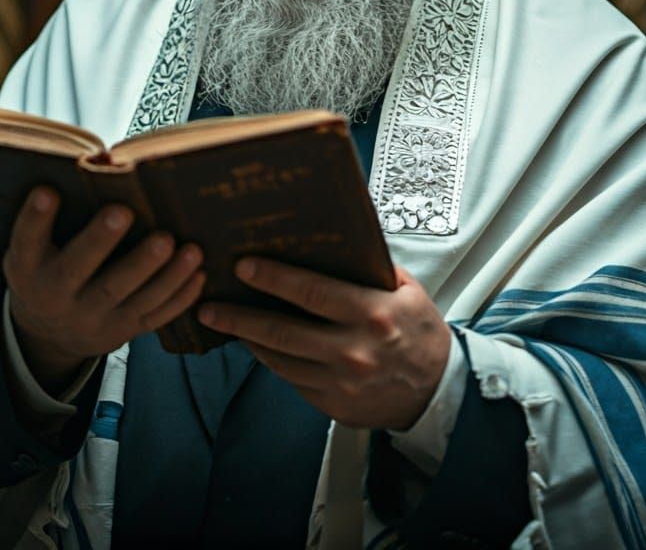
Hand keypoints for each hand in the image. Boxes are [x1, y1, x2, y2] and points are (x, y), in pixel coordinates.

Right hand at [3, 186, 204, 392]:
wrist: (48, 333)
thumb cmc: (48, 266)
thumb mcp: (36, 247)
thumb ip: (58, 213)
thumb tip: (103, 160)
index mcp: (29, 270)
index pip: (26, 242)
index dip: (35, 218)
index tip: (47, 190)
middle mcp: (57, 298)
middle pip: (82, 271)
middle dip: (103, 241)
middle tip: (125, 211)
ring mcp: (93, 320)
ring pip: (129, 297)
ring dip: (163, 273)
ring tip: (188, 247)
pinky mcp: (122, 332)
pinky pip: (154, 316)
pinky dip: (179, 297)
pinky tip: (199, 272)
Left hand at [198, 259, 451, 429]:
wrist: (436, 391)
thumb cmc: (418, 330)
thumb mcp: (406, 290)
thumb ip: (370, 268)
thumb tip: (328, 241)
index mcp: (373, 314)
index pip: (313, 292)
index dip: (273, 279)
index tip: (243, 267)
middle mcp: (353, 351)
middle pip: (282, 331)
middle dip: (239, 316)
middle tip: (208, 303)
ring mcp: (340, 382)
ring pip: (279, 358)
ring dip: (246, 338)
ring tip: (220, 319)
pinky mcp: (331, 404)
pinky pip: (289, 378)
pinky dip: (268, 359)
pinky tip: (253, 342)